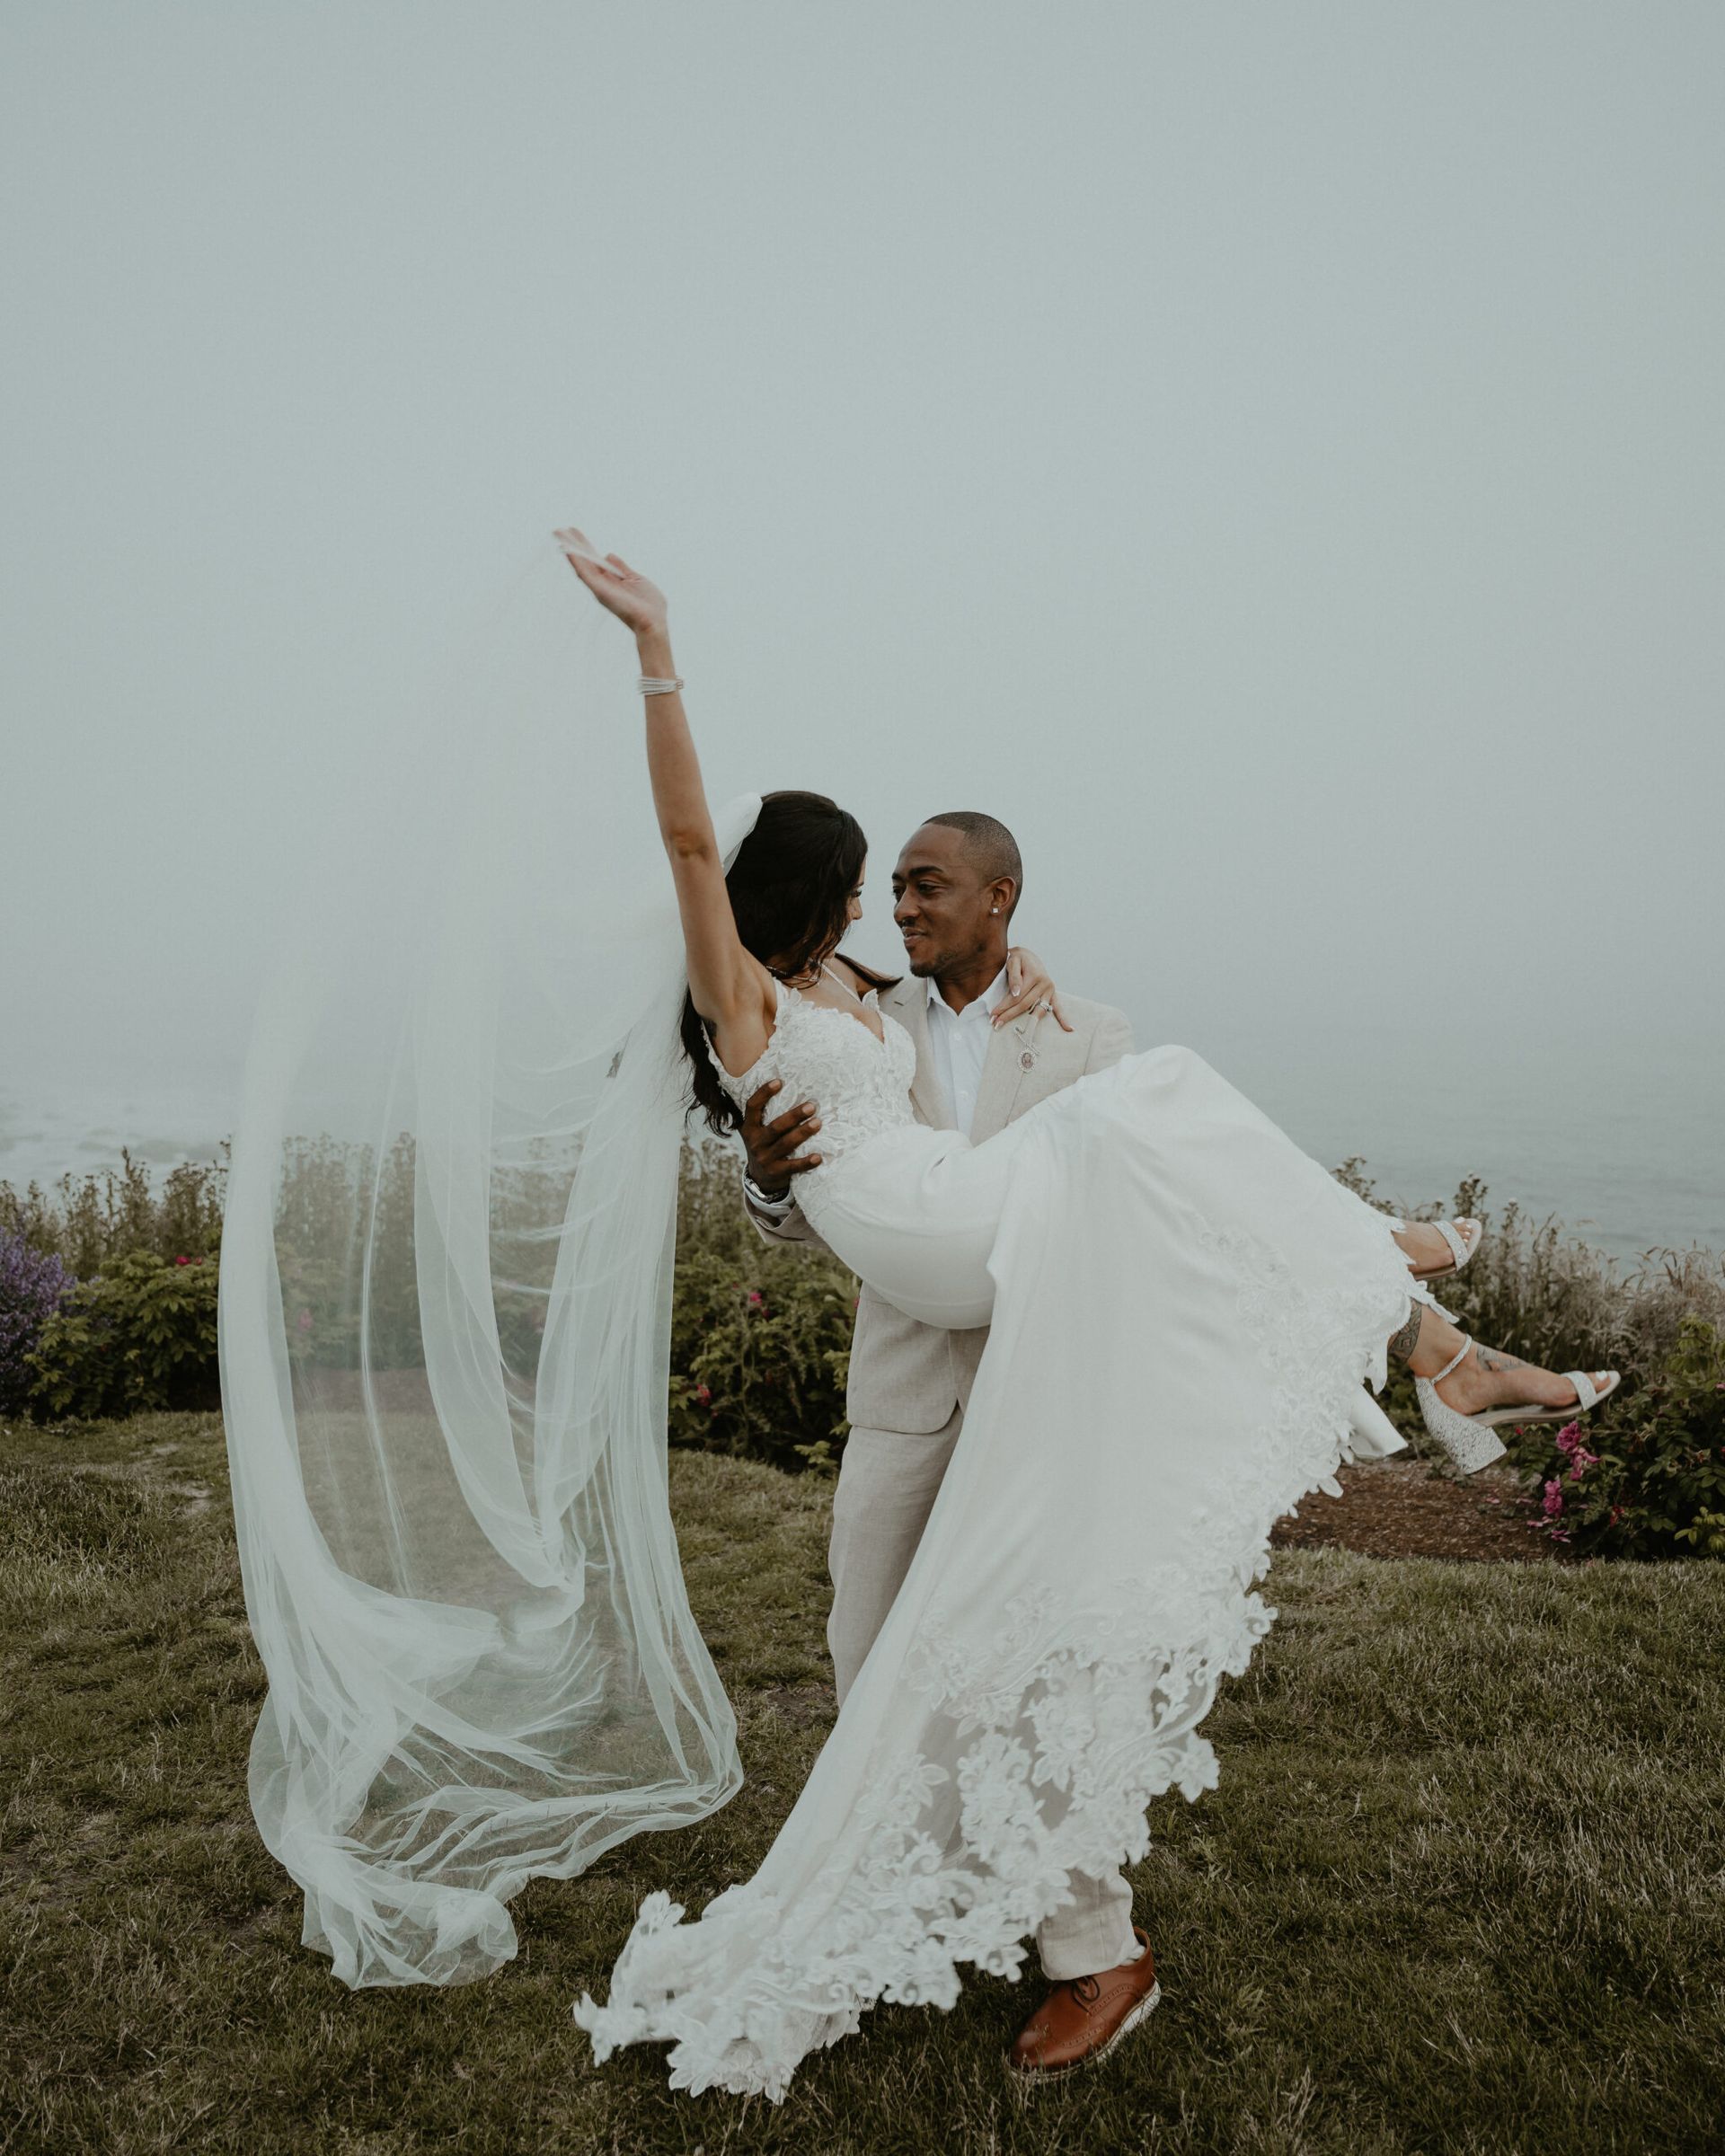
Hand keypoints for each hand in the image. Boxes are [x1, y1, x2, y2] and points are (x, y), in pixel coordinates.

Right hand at [555, 526, 668, 638]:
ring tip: (558, 534)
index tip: (573, 531)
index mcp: (611, 580)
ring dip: (570, 549)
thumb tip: (608, 554)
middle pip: (585, 560)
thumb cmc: (650, 606)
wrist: (653, 622)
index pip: (594, 560)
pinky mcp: (600, 591)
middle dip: (572, 544)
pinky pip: (585, 574)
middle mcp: (602, 584)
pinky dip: (576, 562)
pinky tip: (567, 550)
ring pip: (581, 565)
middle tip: (558, 530)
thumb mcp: (636, 579)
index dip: (584, 546)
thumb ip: (622, 568)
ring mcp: (600, 588)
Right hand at [741, 1078, 822, 1196]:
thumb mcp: (758, 1131)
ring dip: (803, 1133)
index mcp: (749, 1128)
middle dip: (794, 1116)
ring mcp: (764, 1158)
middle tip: (812, 1106)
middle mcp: (754, 1142)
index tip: (779, 1081)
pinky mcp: (775, 1172)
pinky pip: (793, 1166)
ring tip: (818, 1123)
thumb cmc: (765, 1146)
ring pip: (786, 1144)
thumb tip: (790, 1087)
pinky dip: (806, 1162)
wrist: (760, 1179)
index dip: (763, 1093)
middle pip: (775, 1127)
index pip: (752, 1107)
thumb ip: (766, 1115)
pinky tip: (818, 1157)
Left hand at [995, 946, 1072, 1030]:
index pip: (1017, 997)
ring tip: (1016, 1031)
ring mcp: (1050, 990)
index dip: (1004, 1007)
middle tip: (996, 1024)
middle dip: (1009, 1015)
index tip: (993, 1016)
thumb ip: (1014, 976)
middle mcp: (1045, 983)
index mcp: (1035, 975)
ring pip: (1038, 1010)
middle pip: (1025, 1005)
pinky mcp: (1053, 994)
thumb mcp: (1013, 961)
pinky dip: (1063, 1018)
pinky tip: (1068, 1029)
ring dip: (1028, 1023)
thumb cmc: (1019, 958)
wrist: (1029, 956)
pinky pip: (1058, 1007)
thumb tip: (1015, 993)